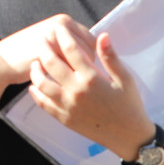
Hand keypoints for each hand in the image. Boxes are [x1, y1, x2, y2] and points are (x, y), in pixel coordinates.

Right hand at [0, 14, 94, 83]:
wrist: (4, 60)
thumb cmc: (30, 53)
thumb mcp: (52, 40)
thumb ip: (70, 41)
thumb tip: (96, 52)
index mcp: (64, 21)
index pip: (92, 40)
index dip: (89, 57)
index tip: (80, 68)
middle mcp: (61, 25)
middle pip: (89, 51)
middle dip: (84, 66)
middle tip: (73, 76)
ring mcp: (53, 38)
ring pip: (80, 61)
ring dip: (76, 73)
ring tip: (65, 79)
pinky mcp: (46, 52)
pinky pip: (67, 69)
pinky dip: (67, 78)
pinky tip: (58, 82)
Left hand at [27, 30, 153, 158]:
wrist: (129, 137)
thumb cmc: (129, 104)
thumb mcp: (125, 79)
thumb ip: (110, 57)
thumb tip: (102, 35)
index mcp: (92, 78)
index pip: (71, 50)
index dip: (62, 36)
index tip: (58, 27)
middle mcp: (76, 91)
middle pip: (51, 63)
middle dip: (44, 48)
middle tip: (42, 40)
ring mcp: (67, 106)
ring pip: (42, 83)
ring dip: (35, 70)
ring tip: (35, 62)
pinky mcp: (63, 118)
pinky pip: (43, 104)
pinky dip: (35, 93)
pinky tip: (34, 85)